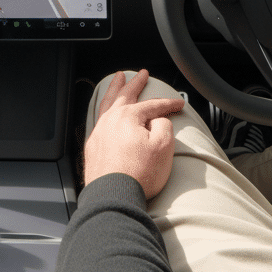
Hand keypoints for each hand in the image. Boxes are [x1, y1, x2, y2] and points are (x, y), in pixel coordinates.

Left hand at [84, 70, 184, 198]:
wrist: (113, 197)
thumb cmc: (138, 174)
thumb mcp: (163, 146)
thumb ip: (163, 125)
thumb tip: (156, 121)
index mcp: (128, 117)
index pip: (152, 106)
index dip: (168, 104)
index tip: (179, 105)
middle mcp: (110, 120)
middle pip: (124, 95)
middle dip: (135, 83)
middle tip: (141, 74)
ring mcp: (99, 133)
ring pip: (107, 104)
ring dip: (114, 90)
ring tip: (117, 80)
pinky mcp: (93, 147)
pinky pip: (99, 119)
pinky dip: (105, 110)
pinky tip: (106, 112)